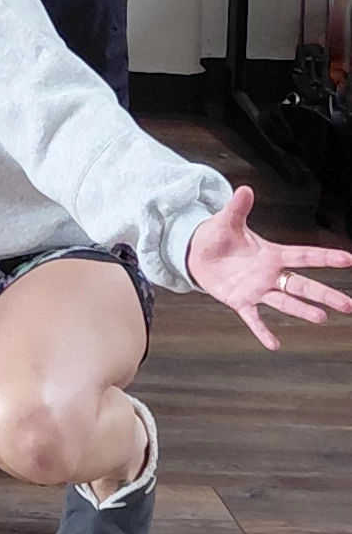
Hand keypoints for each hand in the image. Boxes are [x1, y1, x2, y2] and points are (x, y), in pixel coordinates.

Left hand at [186, 185, 351, 348]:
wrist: (196, 253)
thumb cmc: (217, 236)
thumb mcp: (226, 221)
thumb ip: (237, 208)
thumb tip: (244, 189)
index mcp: (271, 254)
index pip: (303, 256)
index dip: (325, 257)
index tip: (348, 259)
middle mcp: (269, 274)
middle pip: (302, 285)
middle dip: (325, 294)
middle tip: (348, 305)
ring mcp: (257, 289)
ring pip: (284, 302)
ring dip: (302, 310)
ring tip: (321, 318)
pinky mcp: (240, 301)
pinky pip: (254, 318)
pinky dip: (263, 331)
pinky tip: (274, 344)